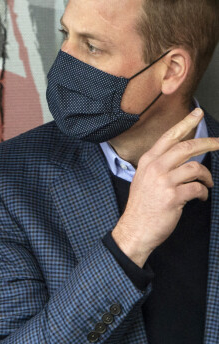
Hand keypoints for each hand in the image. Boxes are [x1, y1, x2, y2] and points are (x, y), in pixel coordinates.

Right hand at [112, 109, 218, 266]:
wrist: (135, 230)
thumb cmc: (142, 207)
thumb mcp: (144, 180)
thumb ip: (160, 166)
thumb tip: (183, 157)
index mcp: (147, 162)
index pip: (169, 137)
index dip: (185, 123)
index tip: (197, 113)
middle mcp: (154, 168)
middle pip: (186, 147)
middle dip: (208, 142)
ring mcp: (163, 182)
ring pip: (195, 167)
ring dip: (206, 176)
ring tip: (207, 183)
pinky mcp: (173, 197)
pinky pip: (198, 188)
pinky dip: (203, 193)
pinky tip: (200, 197)